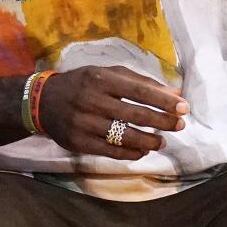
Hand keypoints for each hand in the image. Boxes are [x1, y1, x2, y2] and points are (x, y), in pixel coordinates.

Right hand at [38, 65, 187, 160]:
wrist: (43, 101)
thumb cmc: (82, 83)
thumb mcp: (107, 73)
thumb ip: (139, 81)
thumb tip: (173, 92)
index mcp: (101, 79)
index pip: (139, 91)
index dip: (164, 100)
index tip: (184, 107)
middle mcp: (92, 100)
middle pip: (135, 114)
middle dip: (162, 121)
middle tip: (180, 125)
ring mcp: (84, 123)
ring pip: (124, 136)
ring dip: (149, 141)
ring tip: (162, 142)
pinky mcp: (79, 142)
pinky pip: (110, 151)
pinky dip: (130, 152)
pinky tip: (142, 151)